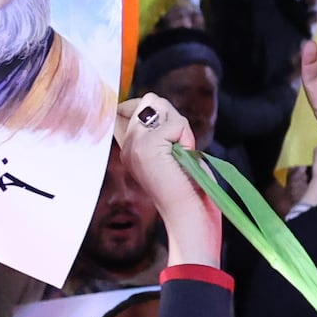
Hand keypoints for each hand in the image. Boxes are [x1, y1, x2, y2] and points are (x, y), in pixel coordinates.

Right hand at [114, 94, 219, 267]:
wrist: (189, 216)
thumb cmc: (188, 188)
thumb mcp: (168, 152)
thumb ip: (158, 130)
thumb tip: (152, 102)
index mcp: (128, 149)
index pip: (126, 108)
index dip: (148, 108)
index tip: (168, 132)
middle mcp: (127, 146)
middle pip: (149, 100)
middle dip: (172, 117)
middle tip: (179, 148)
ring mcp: (134, 145)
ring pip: (161, 106)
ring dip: (180, 127)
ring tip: (181, 154)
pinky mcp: (148, 146)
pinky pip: (176, 122)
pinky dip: (187, 137)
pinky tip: (184, 158)